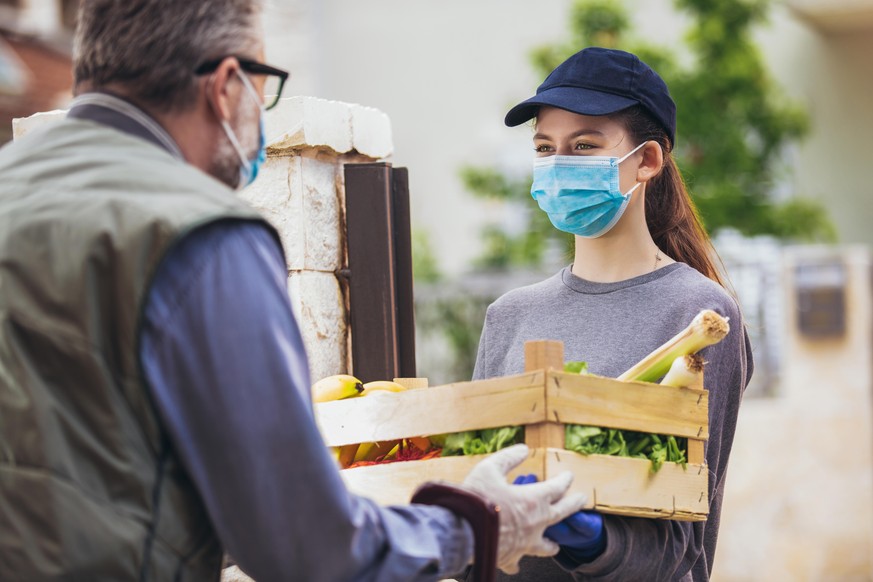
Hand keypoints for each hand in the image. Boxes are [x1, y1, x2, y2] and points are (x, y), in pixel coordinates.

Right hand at [462, 444, 586, 573]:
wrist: (463, 531)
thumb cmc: (476, 498)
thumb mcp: (490, 468)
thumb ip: (508, 458)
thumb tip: (524, 449)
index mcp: (533, 499)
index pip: (557, 488)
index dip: (564, 480)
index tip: (569, 476)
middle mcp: (536, 522)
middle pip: (562, 513)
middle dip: (574, 504)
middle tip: (582, 500)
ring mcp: (526, 543)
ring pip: (547, 545)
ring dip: (552, 543)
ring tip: (556, 544)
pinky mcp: (512, 557)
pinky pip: (518, 561)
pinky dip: (518, 561)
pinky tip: (517, 565)